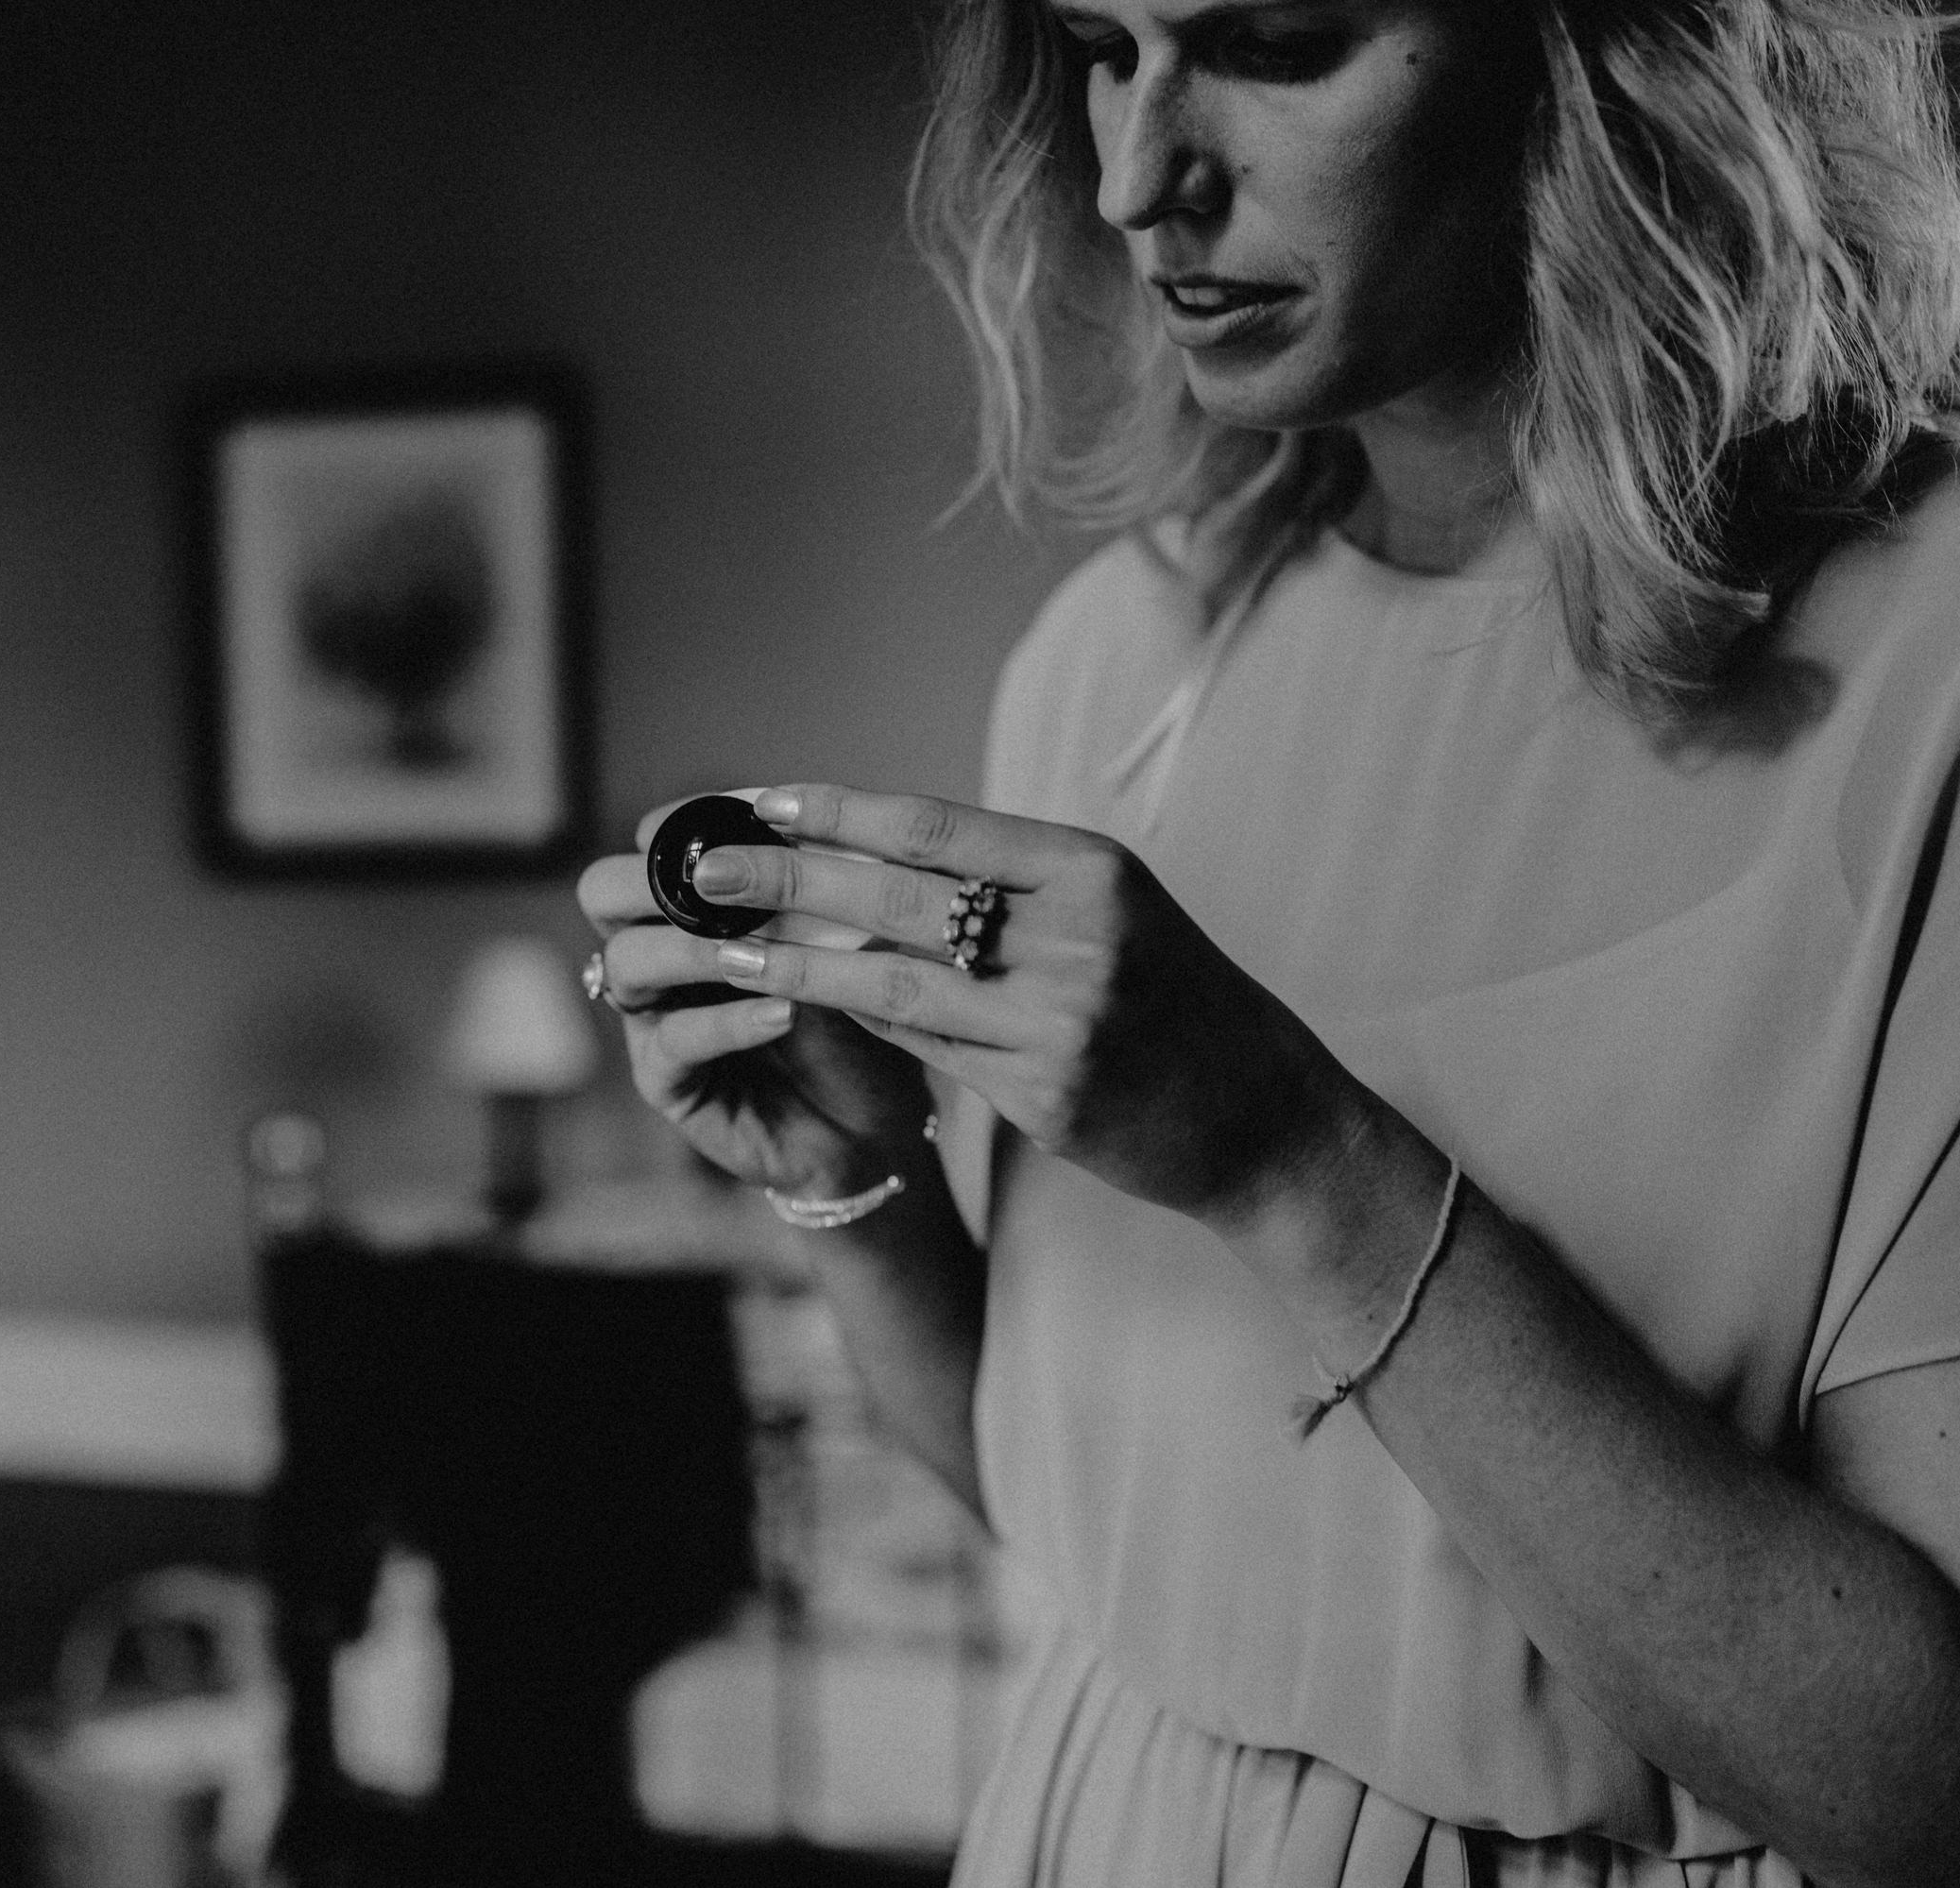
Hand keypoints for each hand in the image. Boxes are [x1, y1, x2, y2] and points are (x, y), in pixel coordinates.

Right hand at [575, 799, 932, 1198]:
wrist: (876, 1125)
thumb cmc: (859, 1021)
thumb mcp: (846, 942)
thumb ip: (814, 890)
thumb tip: (810, 825)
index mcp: (692, 908)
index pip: (650, 843)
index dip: (682, 824)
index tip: (739, 821)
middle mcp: (659, 954)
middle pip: (604, 892)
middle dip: (650, 878)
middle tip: (713, 882)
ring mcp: (653, 1017)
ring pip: (628, 962)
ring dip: (692, 950)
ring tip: (755, 955)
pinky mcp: (666, 1082)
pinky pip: (676, 1041)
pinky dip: (729, 1022)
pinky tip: (782, 1014)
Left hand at [696, 783, 1353, 1224]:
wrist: (1261, 1114)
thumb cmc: (1171, 996)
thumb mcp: (1108, 910)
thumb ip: (1004, 880)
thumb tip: (867, 850)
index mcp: (1090, 869)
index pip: (934, 824)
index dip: (833, 810)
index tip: (752, 801)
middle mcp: (1077, 935)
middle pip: (898, 893)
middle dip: (786, 876)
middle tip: (699, 869)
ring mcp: (1060, 1020)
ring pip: (892, 979)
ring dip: (792, 962)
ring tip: (716, 946)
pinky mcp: (1044, 1096)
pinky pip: (923, 1049)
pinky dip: (854, 1021)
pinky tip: (793, 1004)